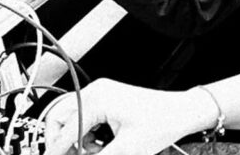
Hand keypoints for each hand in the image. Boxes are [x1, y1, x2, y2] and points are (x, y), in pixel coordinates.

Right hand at [45, 79, 211, 154]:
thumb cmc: (162, 123)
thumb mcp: (125, 150)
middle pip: (59, 117)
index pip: (64, 130)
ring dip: (74, 139)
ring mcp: (102, 93)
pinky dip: (85, 133)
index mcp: (98, 98)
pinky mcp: (107, 99)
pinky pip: (84, 117)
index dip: (57, 152)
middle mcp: (97, 91)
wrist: (182, 112)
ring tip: (94, 152)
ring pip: (71, 118)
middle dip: (62, 142)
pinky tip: (100, 145)